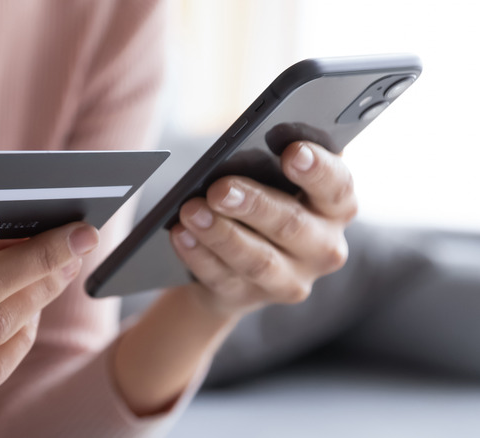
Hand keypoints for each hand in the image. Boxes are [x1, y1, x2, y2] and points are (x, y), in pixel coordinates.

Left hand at [170, 141, 356, 317]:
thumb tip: (244, 146)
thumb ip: (272, 161)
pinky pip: (222, 277)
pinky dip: (198, 254)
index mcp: (336, 207)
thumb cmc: (263, 199)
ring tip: (191, 211)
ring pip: (257, 259)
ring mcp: (289, 279)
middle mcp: (323, 247)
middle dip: (253, 204)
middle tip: (219, 188)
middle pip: (292, 225)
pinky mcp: (250, 297)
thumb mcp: (276, 178)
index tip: (292, 152)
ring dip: (221, 234)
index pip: (337, 186)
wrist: (239, 259)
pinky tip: (180, 234)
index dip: (318, 169)